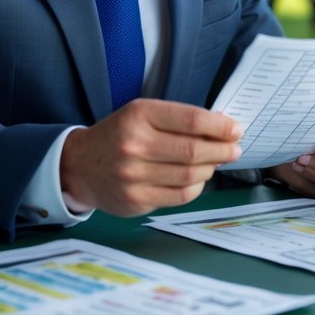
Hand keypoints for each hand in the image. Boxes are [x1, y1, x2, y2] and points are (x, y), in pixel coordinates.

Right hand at [60, 99, 242, 215]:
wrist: (79, 165)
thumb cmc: (118, 136)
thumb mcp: (141, 115)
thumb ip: (177, 119)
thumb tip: (221, 127)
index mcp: (139, 115)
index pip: (191, 119)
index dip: (220, 126)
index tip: (235, 130)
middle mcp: (134, 145)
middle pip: (194, 150)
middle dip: (222, 150)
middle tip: (234, 149)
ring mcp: (133, 175)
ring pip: (190, 175)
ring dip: (211, 168)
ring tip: (215, 162)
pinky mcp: (136, 200)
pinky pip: (180, 196)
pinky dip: (196, 187)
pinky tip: (197, 179)